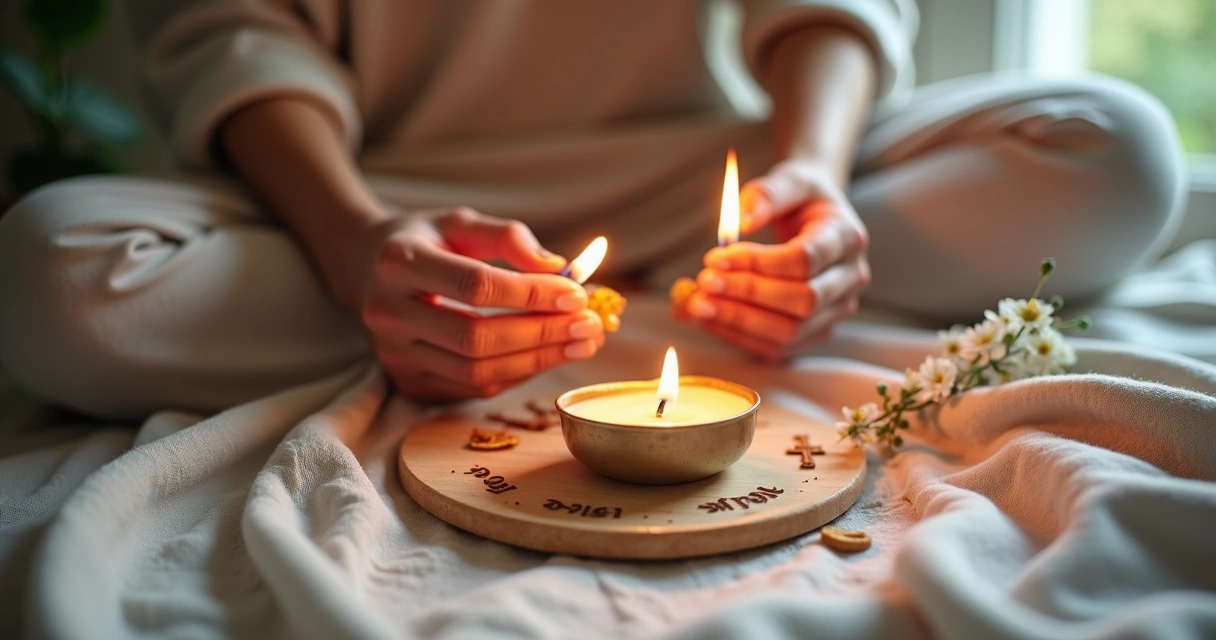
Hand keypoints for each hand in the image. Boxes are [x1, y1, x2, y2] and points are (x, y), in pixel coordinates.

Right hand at [347, 208, 603, 400]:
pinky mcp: (406, 381)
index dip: (530, 293)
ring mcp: (393, 354)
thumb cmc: (426, 241)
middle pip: (475, 337)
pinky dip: (516, 374)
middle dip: (541, 334)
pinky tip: (547, 356)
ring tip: (580, 343)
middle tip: (588, 326)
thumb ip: (507, 237)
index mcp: (398, 262)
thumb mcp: (461, 222)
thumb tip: (558, 269)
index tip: (575, 293)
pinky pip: (471, 388)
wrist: (368, 268)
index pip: (474, 285)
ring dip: (537, 361)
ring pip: (476, 371)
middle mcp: (387, 313)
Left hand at [683, 160, 869, 359]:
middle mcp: (850, 279)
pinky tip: (706, 318)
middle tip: (704, 282)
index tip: (715, 257)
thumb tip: (743, 222)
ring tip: (696, 304)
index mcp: (847, 237)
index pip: (805, 259)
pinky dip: (737, 335)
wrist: (817, 218)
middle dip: (747, 294)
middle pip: (802, 301)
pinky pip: (777, 347)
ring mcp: (836, 311)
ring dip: (738, 321)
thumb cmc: (802, 199)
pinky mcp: (815, 332)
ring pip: (790, 332)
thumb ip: (769, 194)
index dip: (757, 262)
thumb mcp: (790, 180)